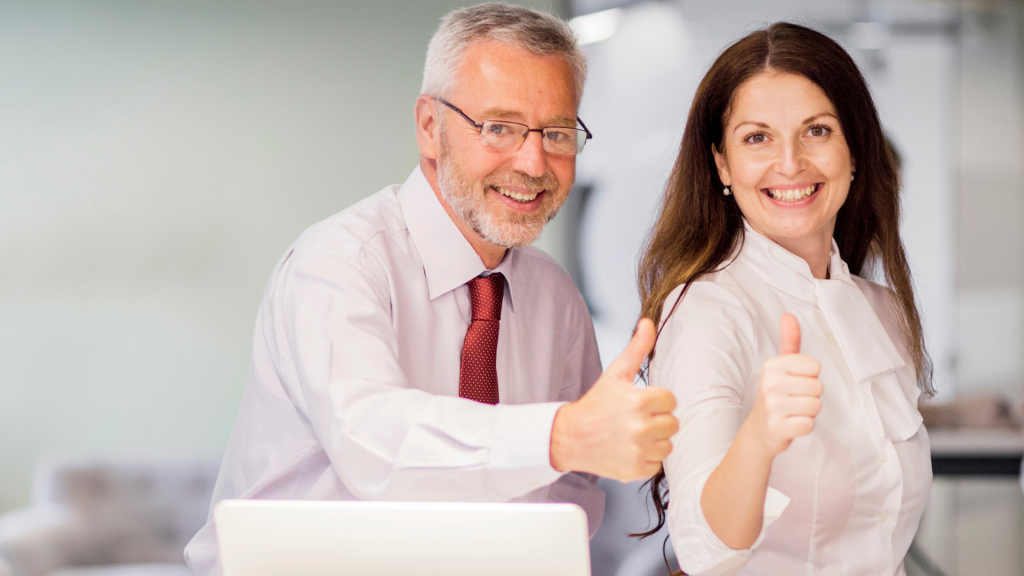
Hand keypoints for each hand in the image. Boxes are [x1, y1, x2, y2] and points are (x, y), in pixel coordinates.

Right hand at [550, 318, 678, 481]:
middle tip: (635, 419)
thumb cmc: (595, 404)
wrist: (570, 437)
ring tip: (632, 435)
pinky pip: (656, 464)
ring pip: (667, 445)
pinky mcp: (635, 470)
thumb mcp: (615, 373)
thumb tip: (648, 323)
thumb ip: (636, 348)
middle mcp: (640, 427)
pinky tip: (629, 450)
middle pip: (672, 424)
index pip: (671, 400)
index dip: (657, 401)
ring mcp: (638, 450)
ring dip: (654, 441)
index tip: (640, 403)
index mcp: (639, 401)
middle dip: (657, 421)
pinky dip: (645, 459)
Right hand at [743, 314, 822, 455]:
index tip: (795, 382)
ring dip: (808, 412)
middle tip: (794, 399)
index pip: (815, 367)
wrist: (760, 430)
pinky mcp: (777, 427)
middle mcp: (770, 384)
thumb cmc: (776, 395)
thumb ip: (789, 341)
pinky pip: (809, 424)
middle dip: (810, 396)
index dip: (810, 377)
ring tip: (793, 411)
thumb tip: (789, 316)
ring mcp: (772, 406)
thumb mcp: (780, 366)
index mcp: (773, 366)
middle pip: (818, 387)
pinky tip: (791, 424)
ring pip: (815, 406)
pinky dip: (804, 426)